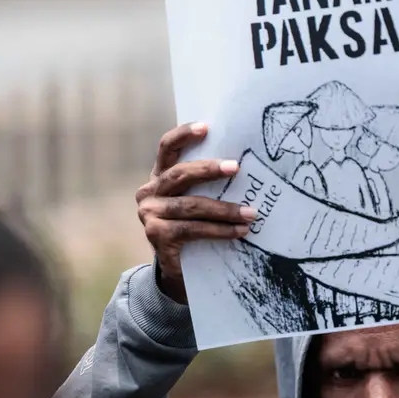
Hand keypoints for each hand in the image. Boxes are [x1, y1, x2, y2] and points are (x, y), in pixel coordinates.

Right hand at [136, 122, 254, 303]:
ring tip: (250, 213)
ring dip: (224, 209)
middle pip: (179, 174)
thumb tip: (241, 166)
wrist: (178, 270)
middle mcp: (149, 192)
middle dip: (209, 170)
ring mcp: (149, 214)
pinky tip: (239, 231)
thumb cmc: (193, 227)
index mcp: (159, 176)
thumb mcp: (196, 200)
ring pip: (191, 205)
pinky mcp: (156, 235)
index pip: (167, 148)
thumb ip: (206, 184)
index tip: (207, 127)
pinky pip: (193, 229)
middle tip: (236, 168)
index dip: (184, 134)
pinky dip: (219, 230)